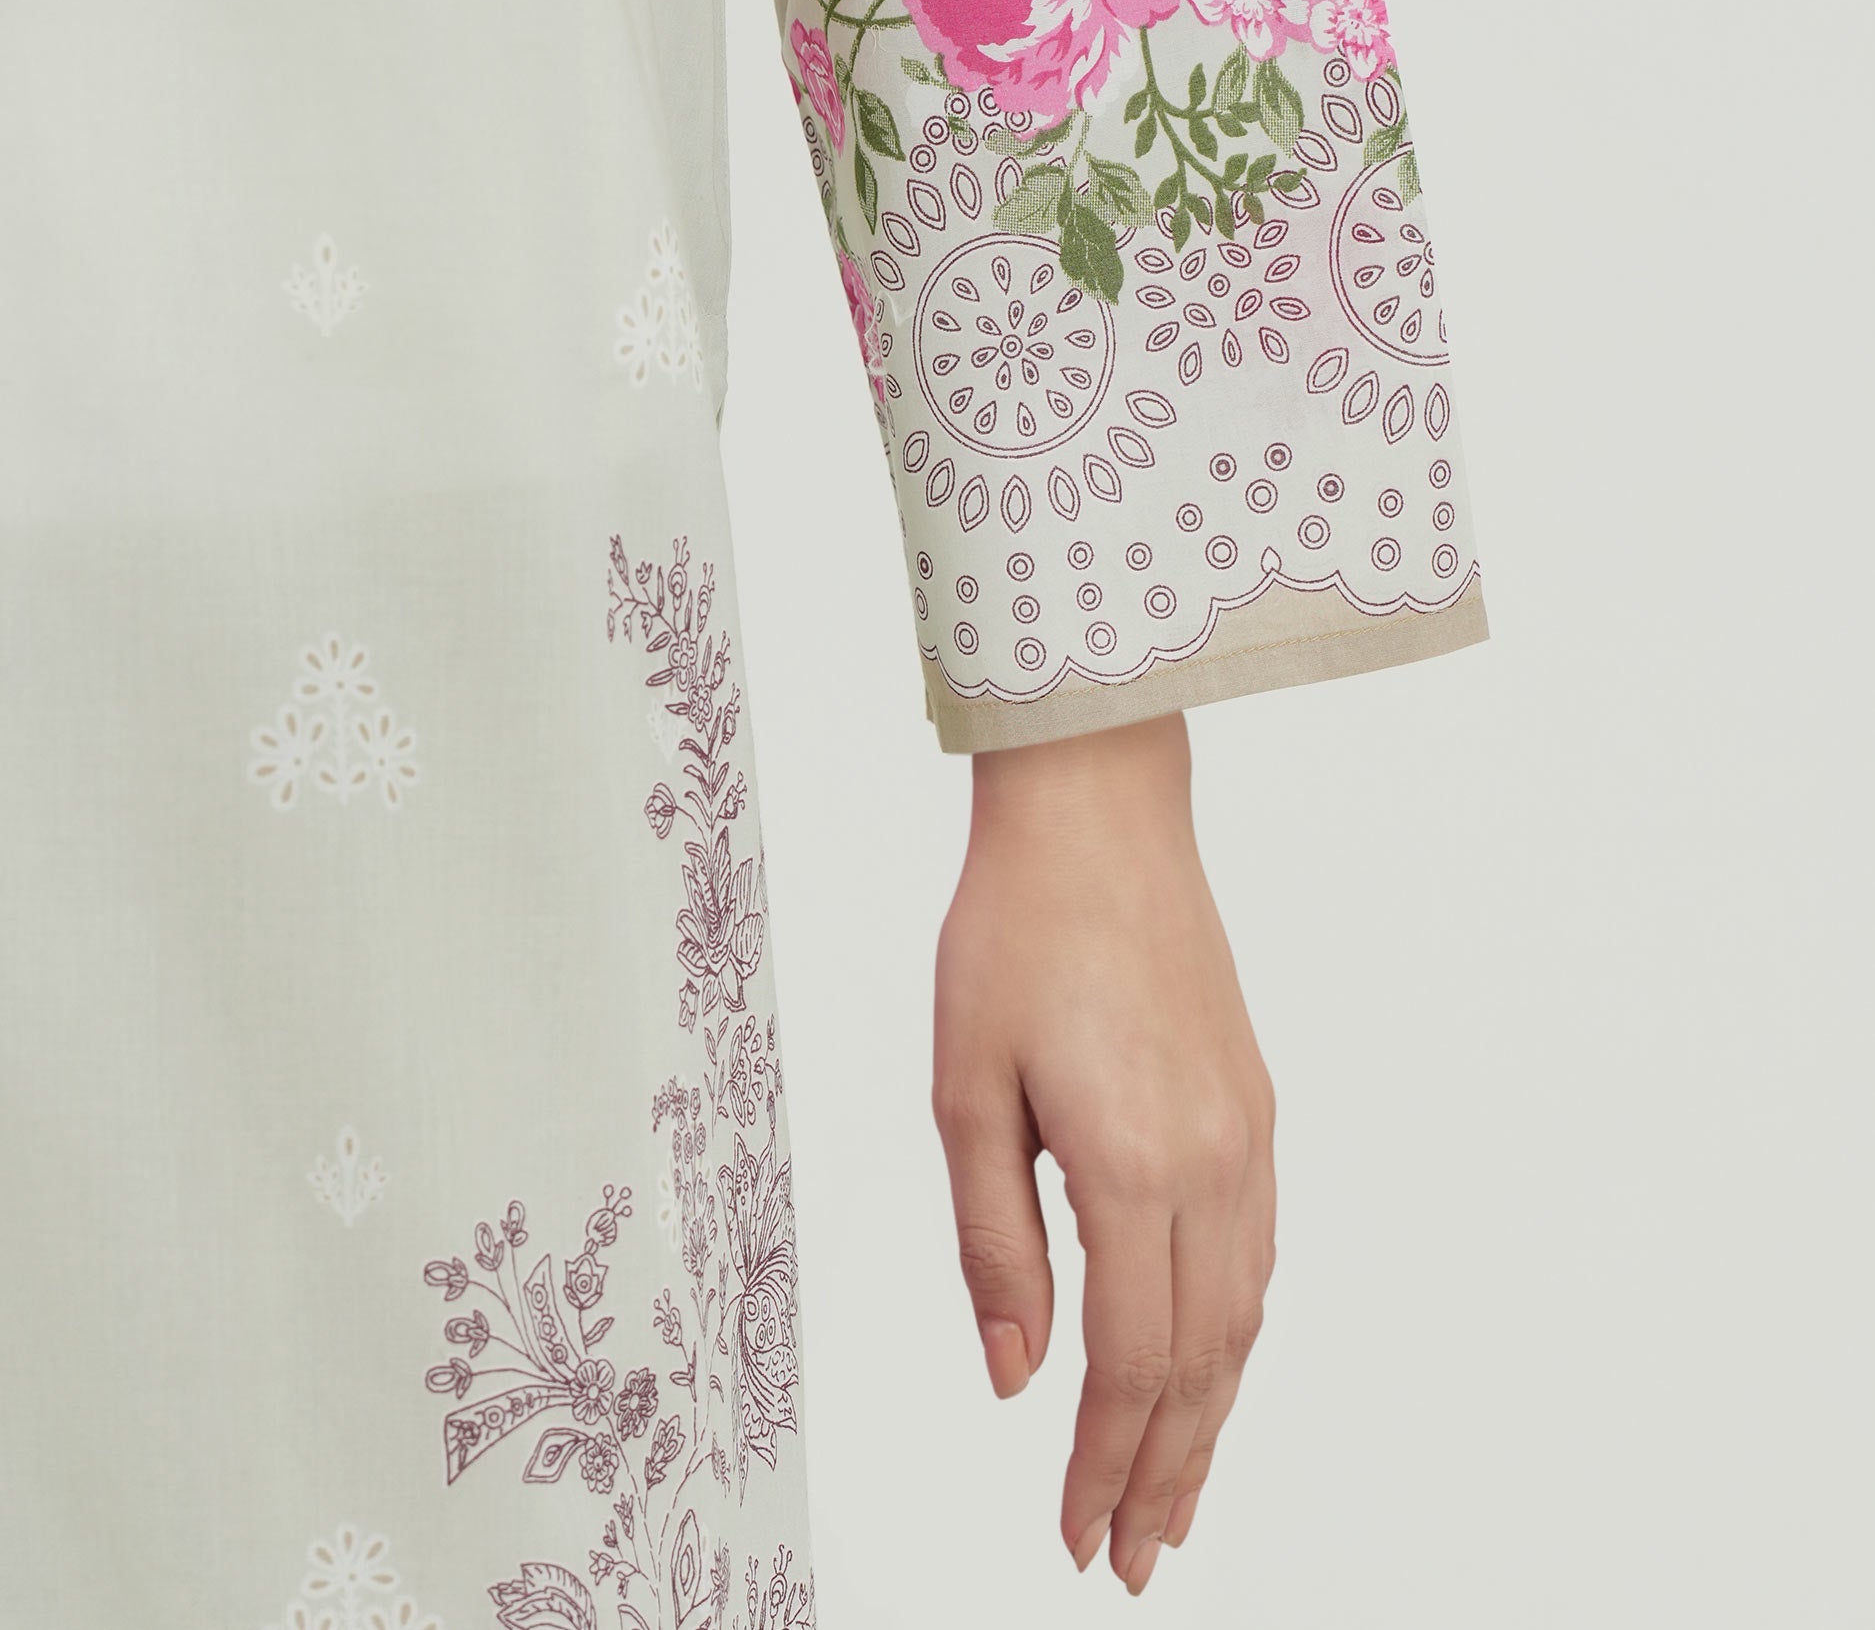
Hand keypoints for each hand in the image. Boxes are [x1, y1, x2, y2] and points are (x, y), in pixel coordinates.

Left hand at [932, 710, 1276, 1595]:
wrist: (1099, 815)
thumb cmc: (1014, 933)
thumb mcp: (966, 1091)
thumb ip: (995, 1245)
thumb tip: (1015, 1377)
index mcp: (1133, 1164)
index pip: (1130, 1364)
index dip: (1103, 1464)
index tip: (1077, 1538)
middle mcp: (1213, 1160)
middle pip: (1204, 1363)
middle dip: (1168, 1473)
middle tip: (1134, 1558)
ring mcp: (1247, 1131)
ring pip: (1245, 1315)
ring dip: (1212, 1416)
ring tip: (1175, 1493)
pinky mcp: (1255, 1102)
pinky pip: (1258, 1251)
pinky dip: (1235, 1332)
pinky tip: (1209, 1364)